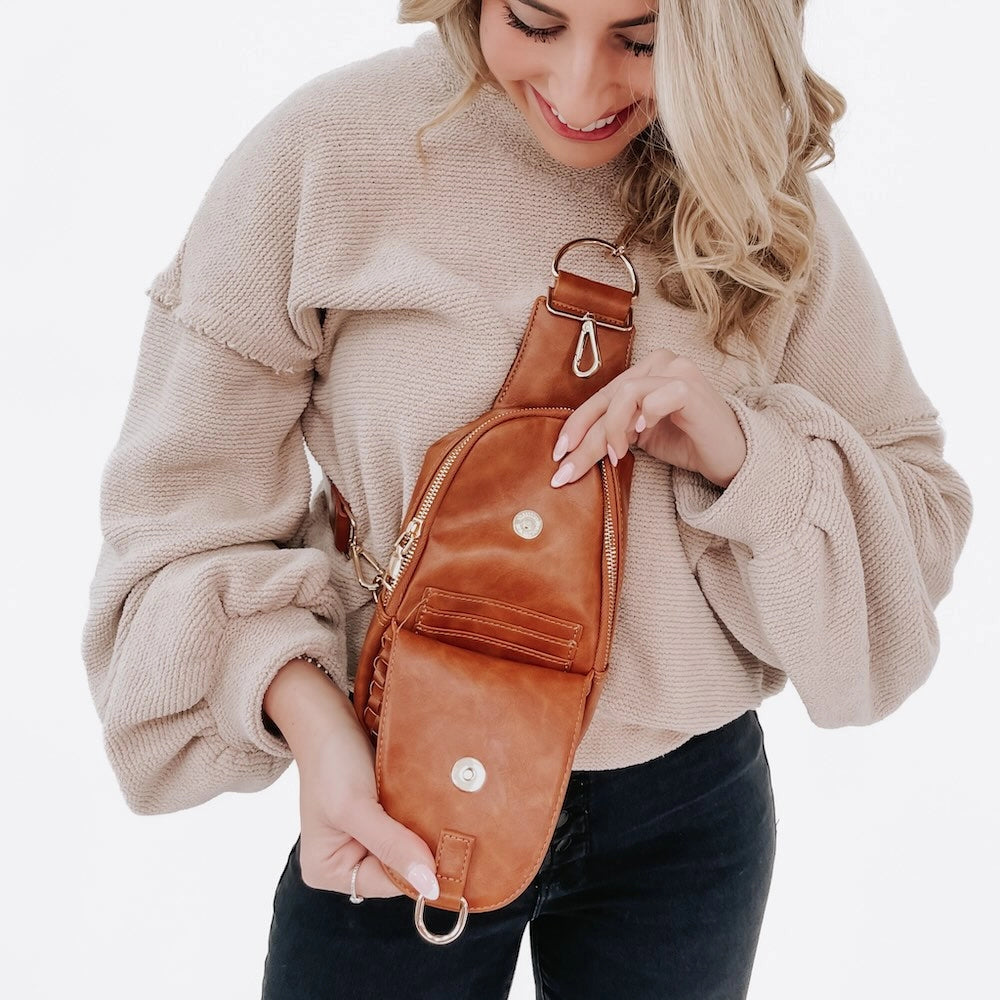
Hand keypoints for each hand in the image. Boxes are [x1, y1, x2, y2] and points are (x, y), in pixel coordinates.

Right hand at [293, 696, 440, 900]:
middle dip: (422, 848)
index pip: (388, 883)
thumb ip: (391, 846)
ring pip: (407, 846)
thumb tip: (429, 887)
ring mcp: (363, 838)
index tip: (454, 849)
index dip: (419, 869)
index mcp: (329, 870)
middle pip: (399, 866)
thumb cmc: (331, 761)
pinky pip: (408, 826)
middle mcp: (345, 860)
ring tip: (446, 814)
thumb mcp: (356, 807)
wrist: (329, 716)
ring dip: (424, 831)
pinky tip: (435, 805)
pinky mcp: (379, 815)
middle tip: (453, 826)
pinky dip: (420, 816)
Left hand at [549, 348, 747, 489]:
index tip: (558, 455)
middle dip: (583, 437)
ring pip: (624, 395)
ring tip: (615, 456)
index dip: (575, 425)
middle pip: (607, 397)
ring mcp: (677, 371)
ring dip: (611, 430)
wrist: (731, 457)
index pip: (601, 396)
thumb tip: (569, 449)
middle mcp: (660, 363)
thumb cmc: (687, 443)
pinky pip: (654, 398)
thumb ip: (612, 430)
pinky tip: (639, 439)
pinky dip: (642, 418)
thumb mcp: (639, 437)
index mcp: (645, 371)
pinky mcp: (690, 387)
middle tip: (567, 469)